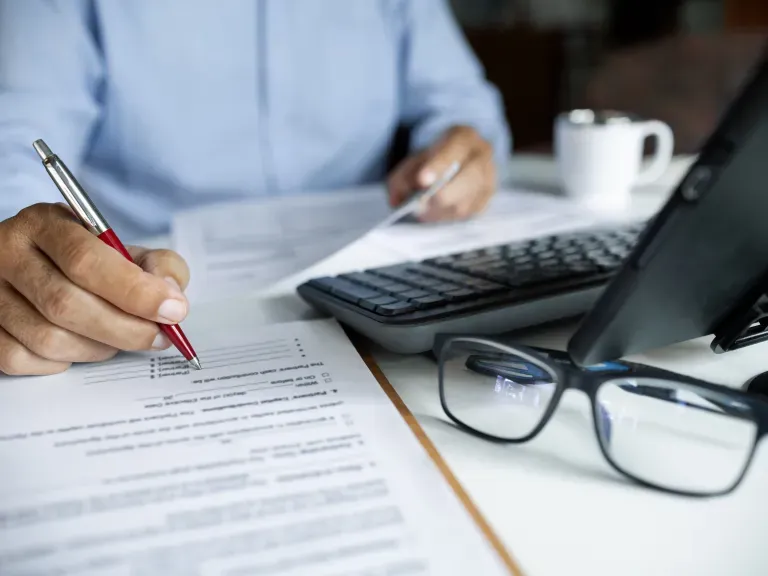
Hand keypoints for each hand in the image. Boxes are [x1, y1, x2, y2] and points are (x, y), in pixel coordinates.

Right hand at [0, 203, 189, 375]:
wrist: (43, 268)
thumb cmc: (93, 262)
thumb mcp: (127, 249)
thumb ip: (159, 266)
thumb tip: (171, 298)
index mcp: (46, 223)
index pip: (86, 260)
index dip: (134, 291)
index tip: (173, 310)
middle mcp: (8, 253)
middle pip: (66, 304)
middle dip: (125, 328)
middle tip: (159, 337)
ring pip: (47, 338)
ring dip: (98, 348)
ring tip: (121, 339)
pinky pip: (23, 359)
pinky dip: (62, 361)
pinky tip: (82, 346)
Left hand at [387, 125, 495, 221]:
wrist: (456, 161)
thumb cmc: (433, 160)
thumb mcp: (414, 160)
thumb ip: (402, 177)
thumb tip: (396, 201)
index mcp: (465, 137)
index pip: (455, 149)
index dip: (439, 165)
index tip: (422, 179)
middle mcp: (482, 156)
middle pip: (469, 179)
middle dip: (443, 195)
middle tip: (420, 205)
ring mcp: (488, 179)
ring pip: (466, 202)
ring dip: (441, 211)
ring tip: (422, 212)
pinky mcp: (486, 200)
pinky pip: (467, 215)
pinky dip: (447, 217)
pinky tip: (435, 213)